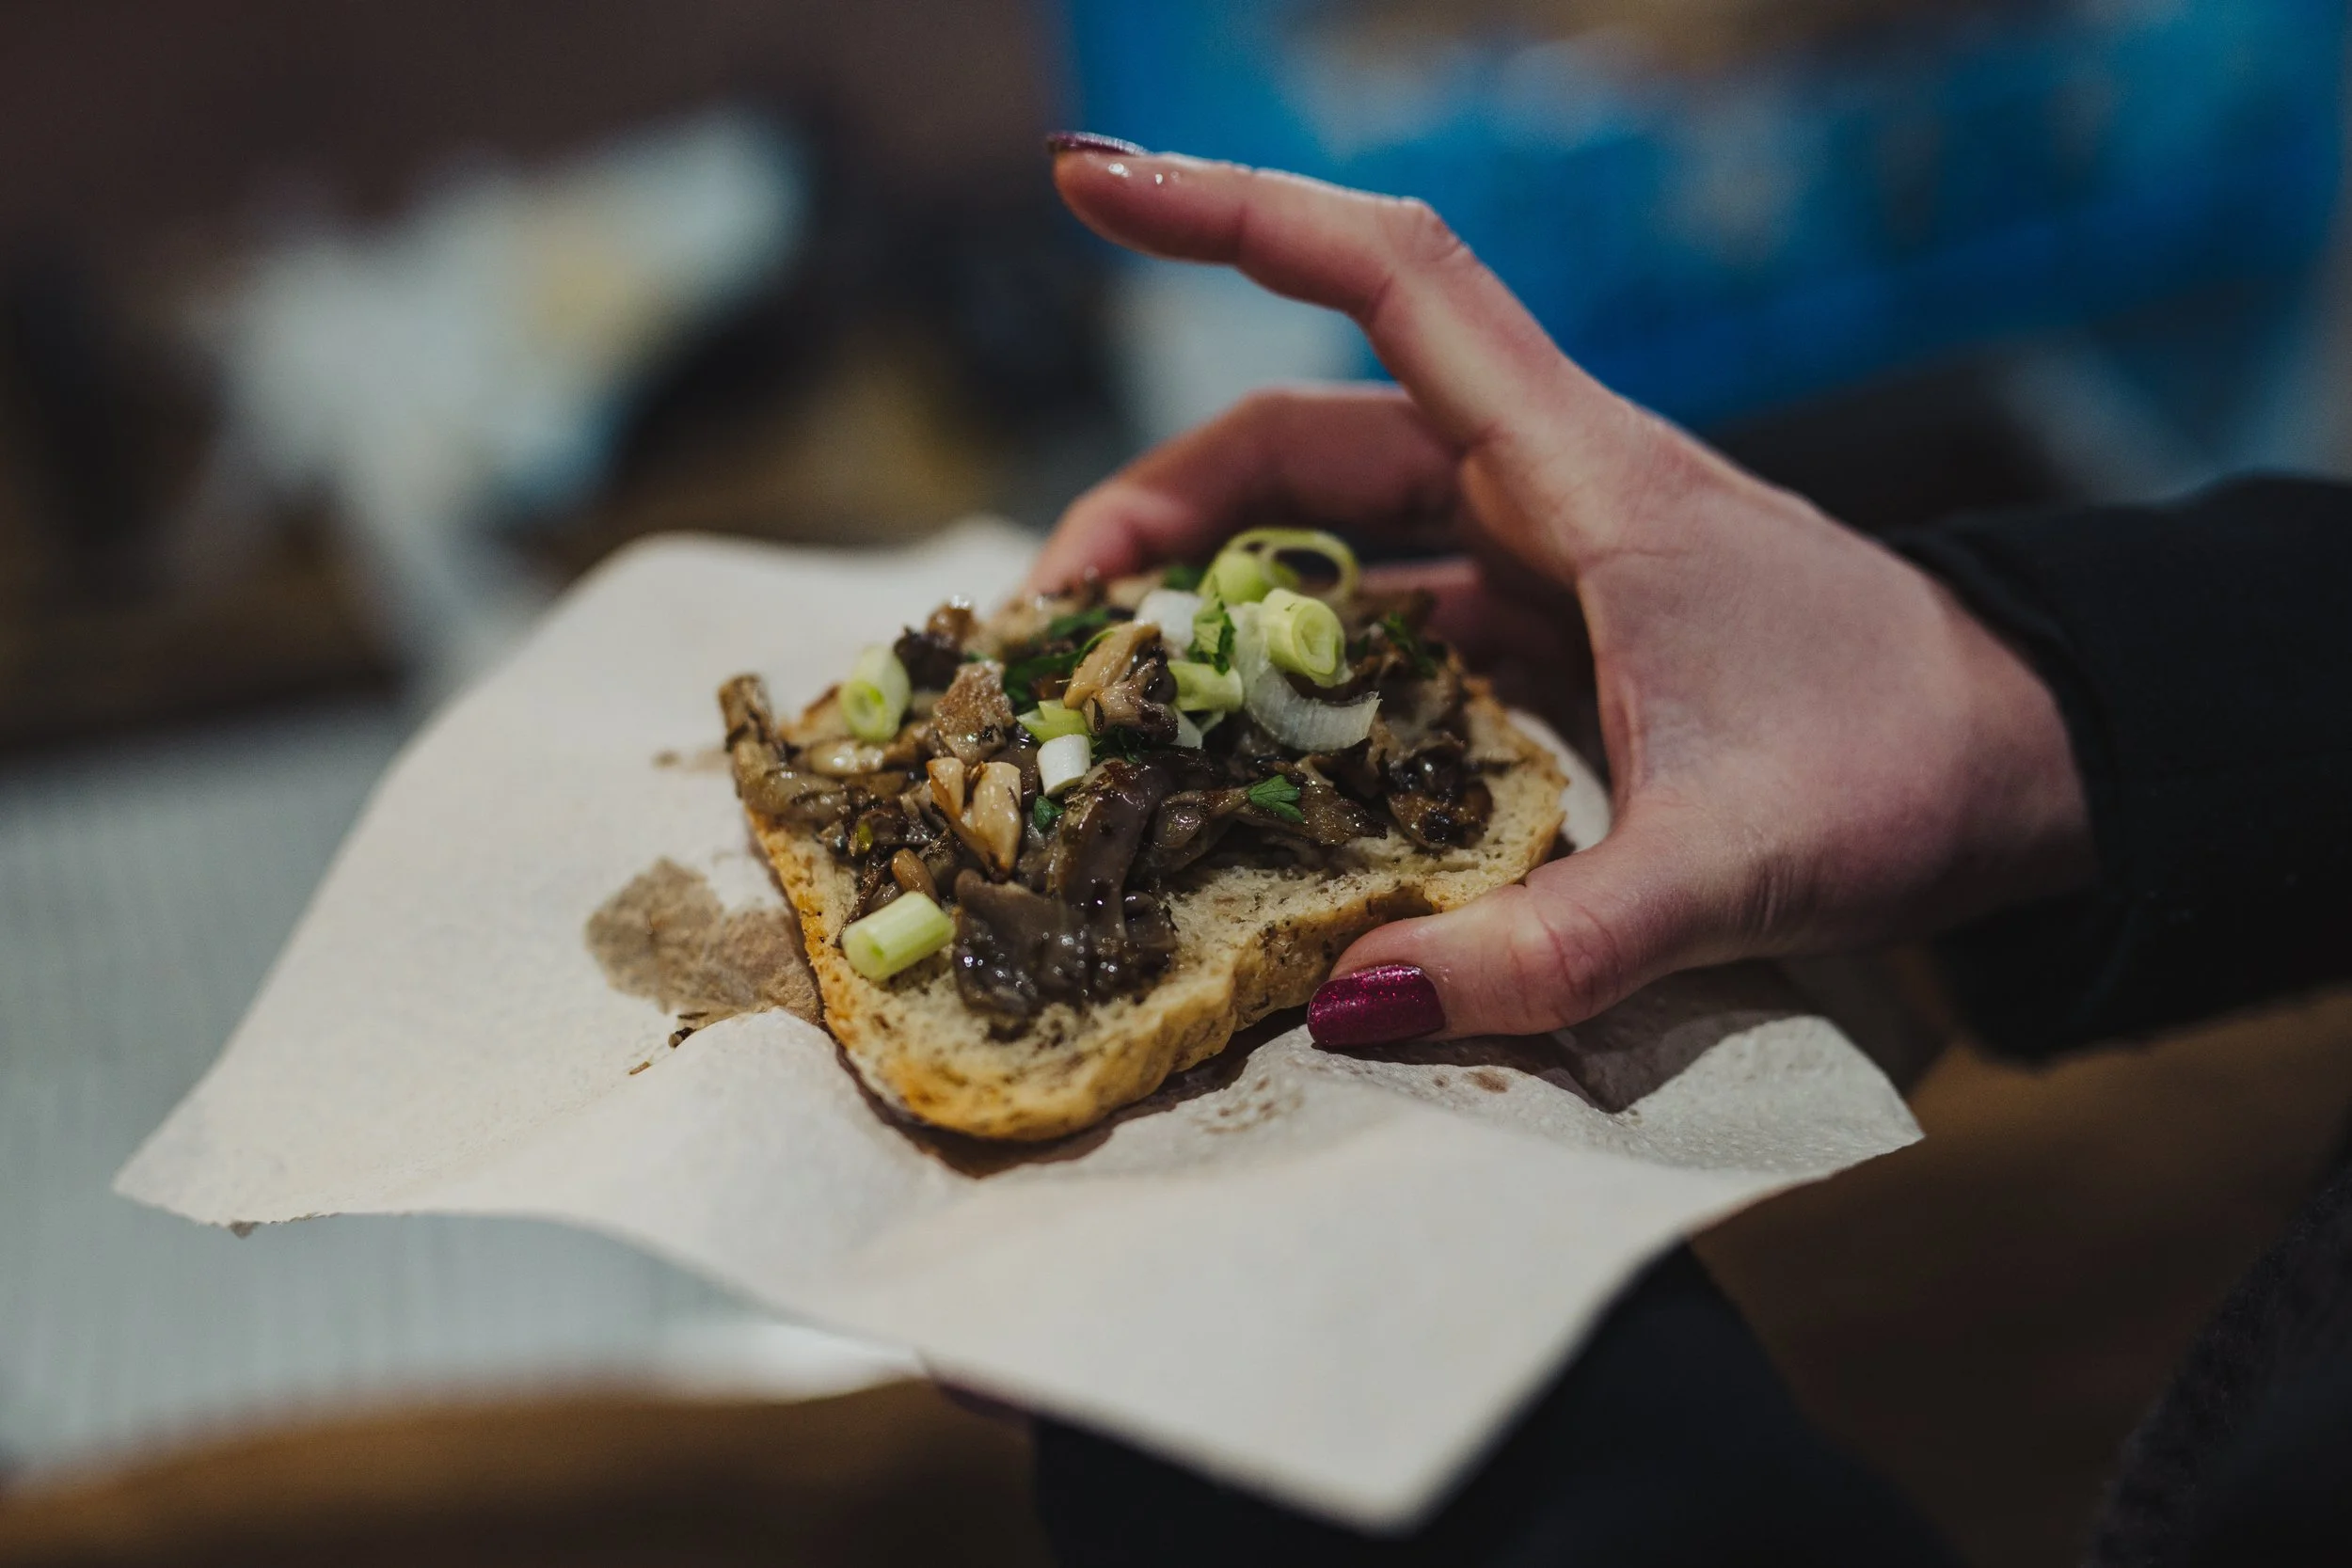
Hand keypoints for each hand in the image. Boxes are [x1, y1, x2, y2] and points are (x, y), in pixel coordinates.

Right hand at [1032, 138, 2093, 1041]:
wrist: (2031, 758)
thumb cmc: (1904, 770)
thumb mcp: (1728, 871)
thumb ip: (1546, 946)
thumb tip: (1349, 1002)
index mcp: (1581, 476)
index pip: (1387, 281)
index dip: (1233, 217)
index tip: (1089, 182)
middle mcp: (1546, 486)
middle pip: (1307, 433)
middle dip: (1161, 504)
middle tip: (1051, 618)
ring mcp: (1547, 553)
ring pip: (1339, 525)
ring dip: (1219, 584)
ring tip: (1116, 685)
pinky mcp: (1556, 625)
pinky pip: (1391, 614)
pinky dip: (1302, 660)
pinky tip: (1246, 745)